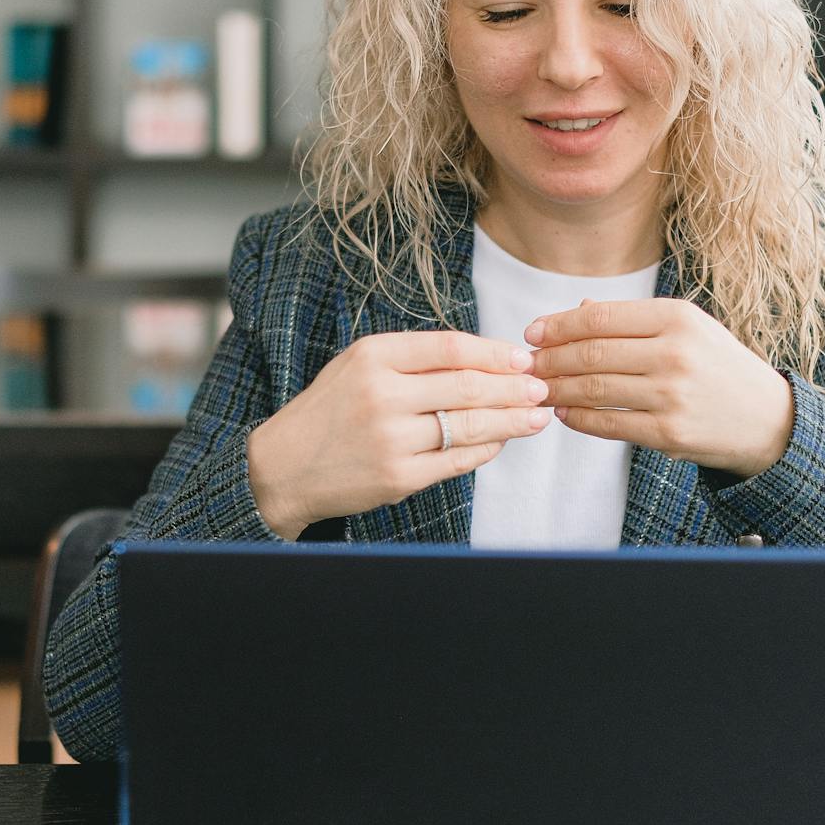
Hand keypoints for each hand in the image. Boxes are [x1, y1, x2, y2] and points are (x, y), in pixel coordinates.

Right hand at [248, 331, 550, 538]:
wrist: (283, 468)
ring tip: (536, 417)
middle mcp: (381, 394)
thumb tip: (485, 359)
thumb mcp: (358, 367)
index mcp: (373, 356)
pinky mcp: (398, 477)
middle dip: (514, 388)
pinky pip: (457, 461)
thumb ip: (413, 359)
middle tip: (541, 388)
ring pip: (469, 425)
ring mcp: (391, 439)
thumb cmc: (328, 413)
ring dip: (511, 421)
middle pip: (468, 386)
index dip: (495, 353)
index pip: (451, 347)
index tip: (522, 358)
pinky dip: (485, 450)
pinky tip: (499, 442)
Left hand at [524, 298, 793, 479]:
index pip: (600, 318)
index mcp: (678, 318)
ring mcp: (672, 394)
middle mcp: (675, 353)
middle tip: (528, 364)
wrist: (767, 418)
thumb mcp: (687, 329)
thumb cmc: (717, 366)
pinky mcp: (668, 432)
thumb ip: (633, 320)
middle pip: (591, 354)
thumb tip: (579, 309)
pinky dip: (578, 418)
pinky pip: (607, 423)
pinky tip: (564, 411)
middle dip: (550, 359)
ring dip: (557, 388)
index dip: (558, 325)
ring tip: (538, 388)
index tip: (532, 333)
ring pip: (593, 389)